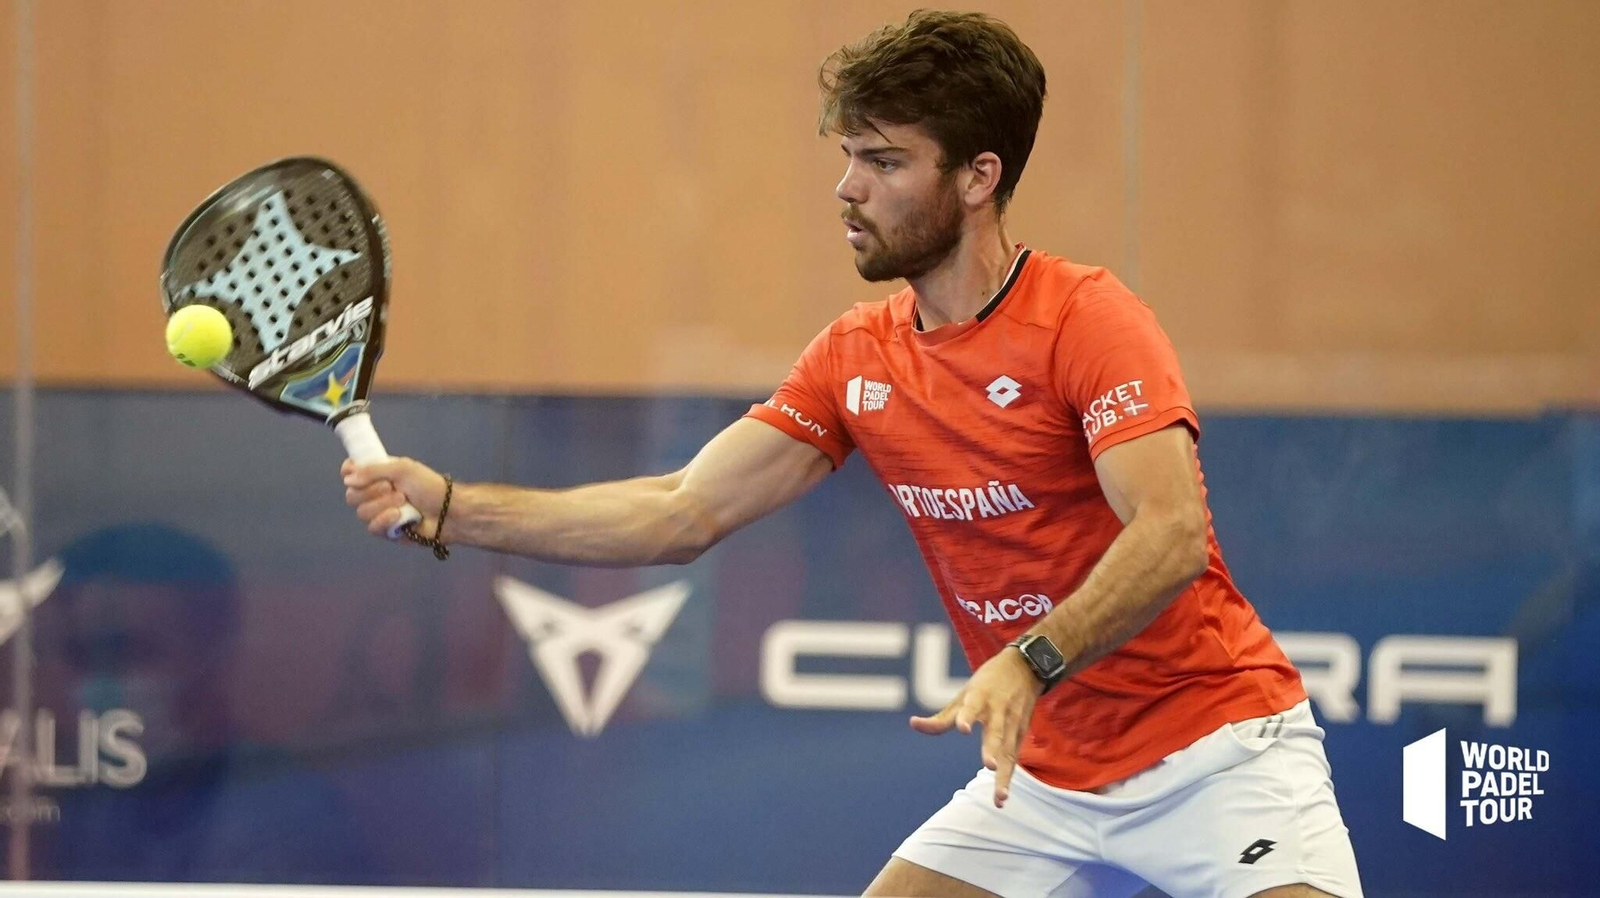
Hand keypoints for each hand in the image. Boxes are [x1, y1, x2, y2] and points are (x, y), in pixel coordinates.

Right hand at [341, 457, 447, 540]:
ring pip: (361, 512)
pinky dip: (384, 520)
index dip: (349, 473)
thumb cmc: (429, 486)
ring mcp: (380, 513)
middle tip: (391, 487)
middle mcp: (375, 494)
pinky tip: (399, 517)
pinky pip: (372, 528)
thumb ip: (373, 470)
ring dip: (382, 505)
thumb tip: (347, 478)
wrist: (448, 511)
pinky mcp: (386, 531)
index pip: (351, 473)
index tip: (353, 472)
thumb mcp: (403, 469)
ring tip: (403, 501)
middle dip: (370, 491)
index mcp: (379, 475)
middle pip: (352, 495)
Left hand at [910, 646, 1042, 807]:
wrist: (1026, 668)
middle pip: (996, 733)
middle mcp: (999, 711)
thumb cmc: (988, 683)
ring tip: (999, 798)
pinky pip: (1013, 759)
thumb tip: (913, 724)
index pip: (972, 707)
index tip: (963, 729)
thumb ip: (942, 717)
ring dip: (1003, 775)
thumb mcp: (964, 694)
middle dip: (993, 749)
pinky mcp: (1021, 734)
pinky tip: (1001, 798)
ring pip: (1008, 752)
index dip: (967, 717)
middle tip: (989, 766)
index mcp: (981, 696)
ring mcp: (1013, 724)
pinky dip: (1007, 778)